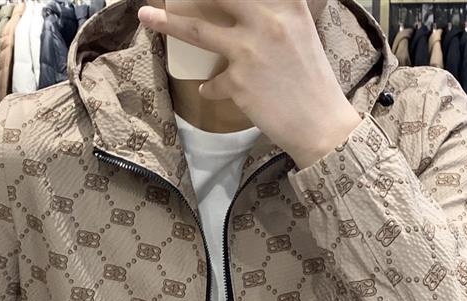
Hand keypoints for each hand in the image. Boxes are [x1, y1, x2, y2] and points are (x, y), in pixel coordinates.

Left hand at [137, 0, 362, 168]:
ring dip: (167, 22)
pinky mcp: (238, 82)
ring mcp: (250, 50)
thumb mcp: (300, 32)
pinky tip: (213, 91)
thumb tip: (245, 10)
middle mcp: (267, 19)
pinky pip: (212, 83)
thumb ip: (274, 14)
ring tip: (146, 16)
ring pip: (196, 30)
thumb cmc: (313, 79)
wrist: (321, 123)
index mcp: (286, 3)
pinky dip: (212, 88)